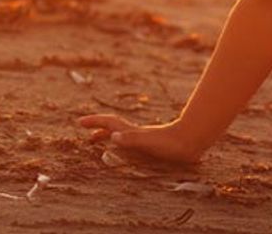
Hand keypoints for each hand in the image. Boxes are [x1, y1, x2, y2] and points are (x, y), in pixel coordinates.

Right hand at [76, 114, 204, 163]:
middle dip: (98, 129)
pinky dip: (122, 143)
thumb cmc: (171, 144)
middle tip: (86, 135)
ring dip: (109, 136)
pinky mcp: (151, 146)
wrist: (192, 142)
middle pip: (112, 127)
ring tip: (100, 142)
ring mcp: (143, 139)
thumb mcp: (148, 142)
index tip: (79, 122)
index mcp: (131, 132)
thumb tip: (113, 136)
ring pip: (121, 134)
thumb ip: (131, 138)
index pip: (109, 123)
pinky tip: (125, 150)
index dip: (94, 122)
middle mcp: (135, 134)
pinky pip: (130, 142)